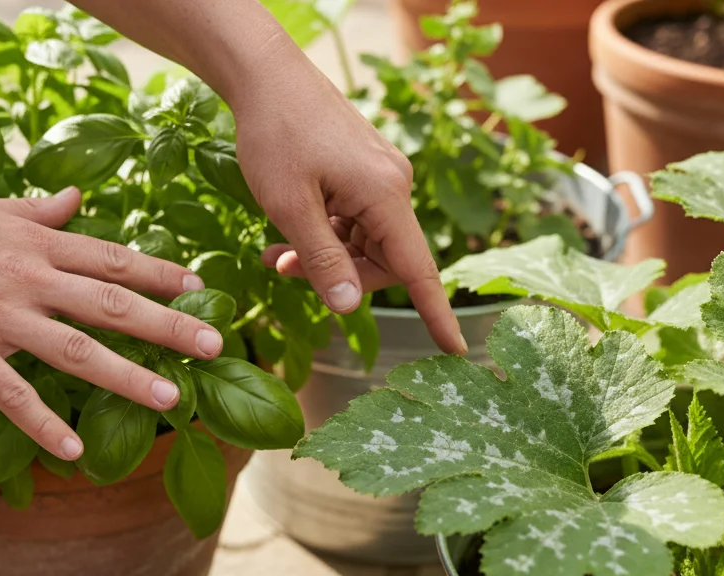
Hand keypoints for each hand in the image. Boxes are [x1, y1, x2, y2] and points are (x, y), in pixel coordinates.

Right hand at [0, 184, 222, 460]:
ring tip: (171, 398)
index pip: (113, 259)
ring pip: (77, 351)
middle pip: (114, 304)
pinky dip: (44, 425)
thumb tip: (74, 200)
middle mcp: (29, 278)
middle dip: (169, 325)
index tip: (199, 285)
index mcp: (37, 242)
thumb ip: (36, 211)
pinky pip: (12, 396)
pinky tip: (75, 450)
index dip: (160, 273)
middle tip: (214, 345)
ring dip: (128, 376)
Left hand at [229, 46, 466, 354]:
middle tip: (282, 268)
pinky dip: (324, 232)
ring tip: (275, 253)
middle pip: (383, 260)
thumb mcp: (290, 206)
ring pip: (363, 242)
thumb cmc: (275, 135)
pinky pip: (353, 219)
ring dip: (324, 255)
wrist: (267, 75)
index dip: (436, 314)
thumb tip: (351, 308)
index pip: (418, 270)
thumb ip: (322, 260)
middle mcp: (392, 186)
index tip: (456, 351)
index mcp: (384, 196)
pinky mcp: (364, 170)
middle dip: (338, 276)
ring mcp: (379, 176)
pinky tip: (288, 232)